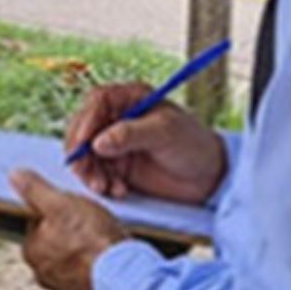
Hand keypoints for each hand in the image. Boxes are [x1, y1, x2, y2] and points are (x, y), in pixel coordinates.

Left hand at [12, 169, 125, 289]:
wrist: (124, 273)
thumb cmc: (92, 239)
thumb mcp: (61, 203)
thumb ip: (35, 190)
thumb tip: (15, 177)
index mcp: (31, 251)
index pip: (37, 224)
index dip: (55, 212)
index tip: (71, 209)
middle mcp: (42, 274)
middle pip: (53, 243)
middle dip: (68, 233)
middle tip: (87, 223)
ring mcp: (64, 288)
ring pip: (70, 261)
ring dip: (81, 252)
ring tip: (99, 240)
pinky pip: (87, 276)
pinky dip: (94, 268)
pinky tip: (105, 258)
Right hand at [64, 83, 226, 204]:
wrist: (209, 177)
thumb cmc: (193, 144)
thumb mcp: (164, 133)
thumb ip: (130, 135)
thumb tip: (98, 142)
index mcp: (130, 98)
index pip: (96, 102)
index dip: (85, 122)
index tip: (83, 145)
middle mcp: (118, 118)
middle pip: (83, 128)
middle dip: (81, 152)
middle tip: (86, 172)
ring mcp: (116, 142)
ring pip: (86, 154)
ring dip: (90, 172)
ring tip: (105, 187)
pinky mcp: (117, 165)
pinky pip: (96, 173)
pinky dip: (101, 183)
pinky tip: (118, 191)